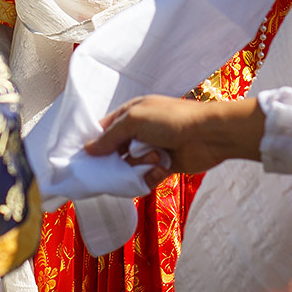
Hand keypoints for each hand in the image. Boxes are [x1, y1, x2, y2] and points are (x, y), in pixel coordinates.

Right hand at [86, 95, 264, 185]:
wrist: (208, 135)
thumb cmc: (172, 120)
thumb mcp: (135, 120)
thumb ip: (110, 135)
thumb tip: (88, 149)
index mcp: (131, 114)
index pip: (103, 130)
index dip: (93, 145)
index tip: (83, 161)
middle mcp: (139, 131)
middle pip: (114, 153)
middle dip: (116, 161)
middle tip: (120, 164)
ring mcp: (151, 149)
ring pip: (130, 168)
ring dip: (139, 167)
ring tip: (154, 159)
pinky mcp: (163, 166)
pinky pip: (146, 178)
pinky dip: (151, 176)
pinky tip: (162, 169)